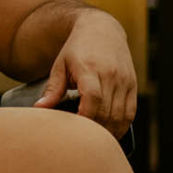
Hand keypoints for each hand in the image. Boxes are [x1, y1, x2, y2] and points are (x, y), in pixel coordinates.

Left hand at [34, 11, 136, 138]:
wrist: (101, 30)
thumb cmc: (76, 49)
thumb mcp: (60, 65)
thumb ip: (53, 89)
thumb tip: (39, 109)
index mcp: (90, 69)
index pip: (93, 98)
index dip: (86, 117)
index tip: (76, 131)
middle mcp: (111, 75)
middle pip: (107, 110)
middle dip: (95, 129)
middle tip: (81, 142)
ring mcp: (125, 81)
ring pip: (121, 115)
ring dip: (110, 132)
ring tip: (95, 142)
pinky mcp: (133, 86)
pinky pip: (130, 112)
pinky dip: (121, 126)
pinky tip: (110, 134)